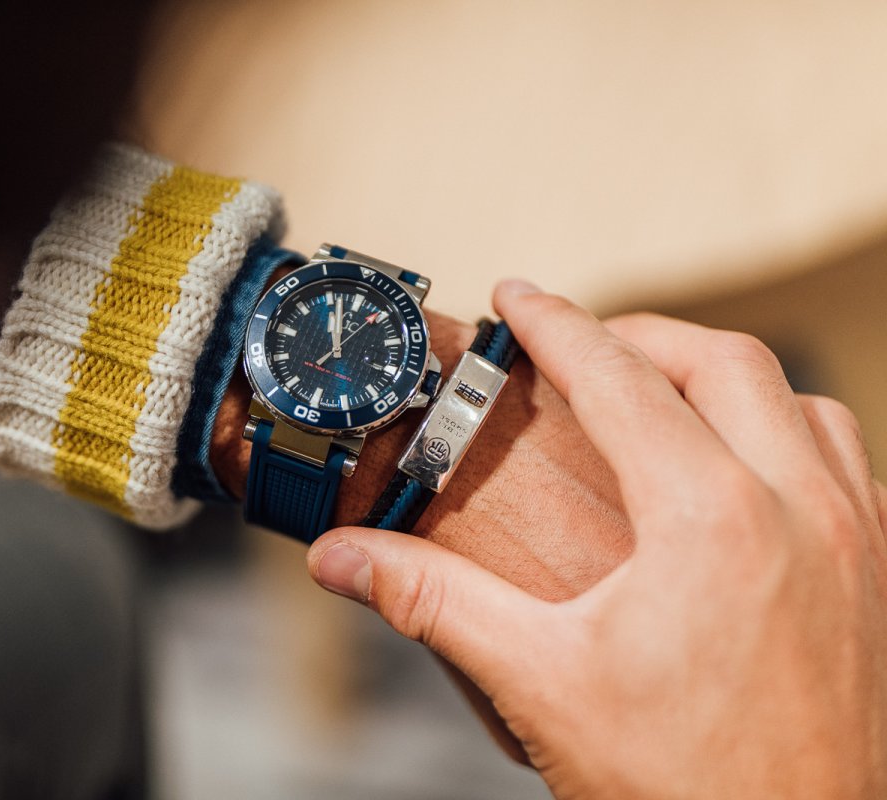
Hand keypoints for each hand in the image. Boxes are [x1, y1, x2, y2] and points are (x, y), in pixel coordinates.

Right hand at [308, 282, 886, 797]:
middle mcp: (798, 510)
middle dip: (639, 335)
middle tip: (577, 344)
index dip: (555, 325)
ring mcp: (857, 540)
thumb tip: (345, 559)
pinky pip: (845, 457)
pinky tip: (746, 466)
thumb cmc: (683, 788)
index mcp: (710, 519)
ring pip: (799, 398)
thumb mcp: (538, 682)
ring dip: (723, 375)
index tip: (516, 298)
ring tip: (661, 392)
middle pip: (721, 360)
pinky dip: (786, 429)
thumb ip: (432, 602)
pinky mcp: (881, 577)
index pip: (618, 379)